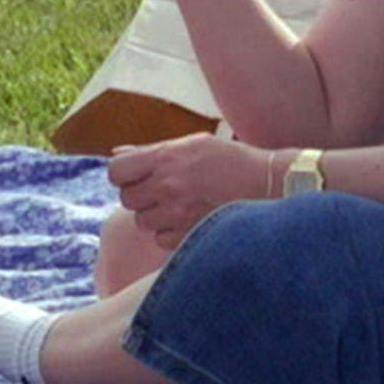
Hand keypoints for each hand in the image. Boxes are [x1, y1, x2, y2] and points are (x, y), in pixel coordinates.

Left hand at [103, 132, 287, 254]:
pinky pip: (161, 239)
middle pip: (127, 199)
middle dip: (141, 196)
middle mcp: (167, 185)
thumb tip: (117, 152)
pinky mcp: (188, 235)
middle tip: (163, 192)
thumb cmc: (230, 161)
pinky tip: (189, 221)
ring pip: (142, 222)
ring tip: (179, 206)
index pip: (116, 170)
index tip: (137, 176)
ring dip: (155, 216)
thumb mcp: (192, 144)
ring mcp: (176, 213)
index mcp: (165, 158)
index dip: (123, 174)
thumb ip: (153, 151)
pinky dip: (170, 233)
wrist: (267, 184)